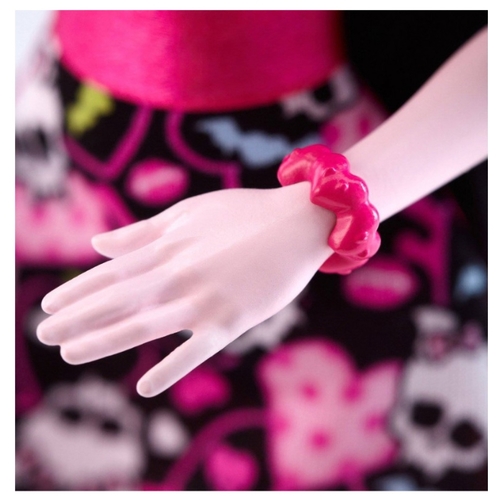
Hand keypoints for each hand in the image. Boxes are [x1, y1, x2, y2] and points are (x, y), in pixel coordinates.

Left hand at [37, 183, 334, 396]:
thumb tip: (99, 243)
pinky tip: (144, 386)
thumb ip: (143, 231)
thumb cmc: (244, 214)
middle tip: (43, 334)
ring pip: (143, 325)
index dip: (78, 290)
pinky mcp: (231, 320)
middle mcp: (178, 274)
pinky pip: (195, 350)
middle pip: (117, 299)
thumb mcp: (189, 213)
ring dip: (103, 340)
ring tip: (70, 353)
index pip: (113, 272)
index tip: (50, 306)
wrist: (298, 222)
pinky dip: (170, 368)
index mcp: (168, 247)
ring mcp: (203, 299)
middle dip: (76, 317)